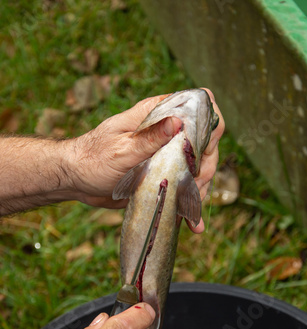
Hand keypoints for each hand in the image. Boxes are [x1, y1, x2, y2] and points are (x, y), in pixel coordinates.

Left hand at [66, 90, 223, 232]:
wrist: (76, 180)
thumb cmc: (92, 159)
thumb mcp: (122, 150)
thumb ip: (150, 137)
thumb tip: (177, 122)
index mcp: (155, 115)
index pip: (197, 105)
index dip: (208, 125)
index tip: (202, 151)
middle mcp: (164, 132)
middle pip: (204, 142)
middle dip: (206, 166)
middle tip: (195, 188)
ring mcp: (166, 154)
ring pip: (197, 167)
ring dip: (200, 190)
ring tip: (191, 214)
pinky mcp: (162, 174)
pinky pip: (183, 185)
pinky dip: (189, 204)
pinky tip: (193, 223)